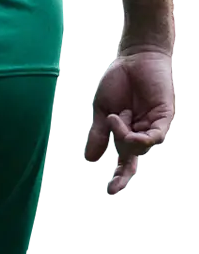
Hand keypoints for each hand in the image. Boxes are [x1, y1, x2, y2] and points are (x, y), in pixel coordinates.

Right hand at [84, 48, 174, 196]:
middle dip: (123, 174)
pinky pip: (154, 136)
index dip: (119, 176)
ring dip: (124, 137)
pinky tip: (125, 121)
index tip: (110, 194)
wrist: (133, 59)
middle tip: (113, 189)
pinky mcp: (164, 118)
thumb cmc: (117, 81)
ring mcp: (153, 126)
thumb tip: (89, 159)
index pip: (125, 159)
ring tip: (115, 117)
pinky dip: (138, 134)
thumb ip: (98, 133)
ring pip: (140, 147)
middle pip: (132, 158)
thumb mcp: (102, 109)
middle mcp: (141, 132)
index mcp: (126, 131)